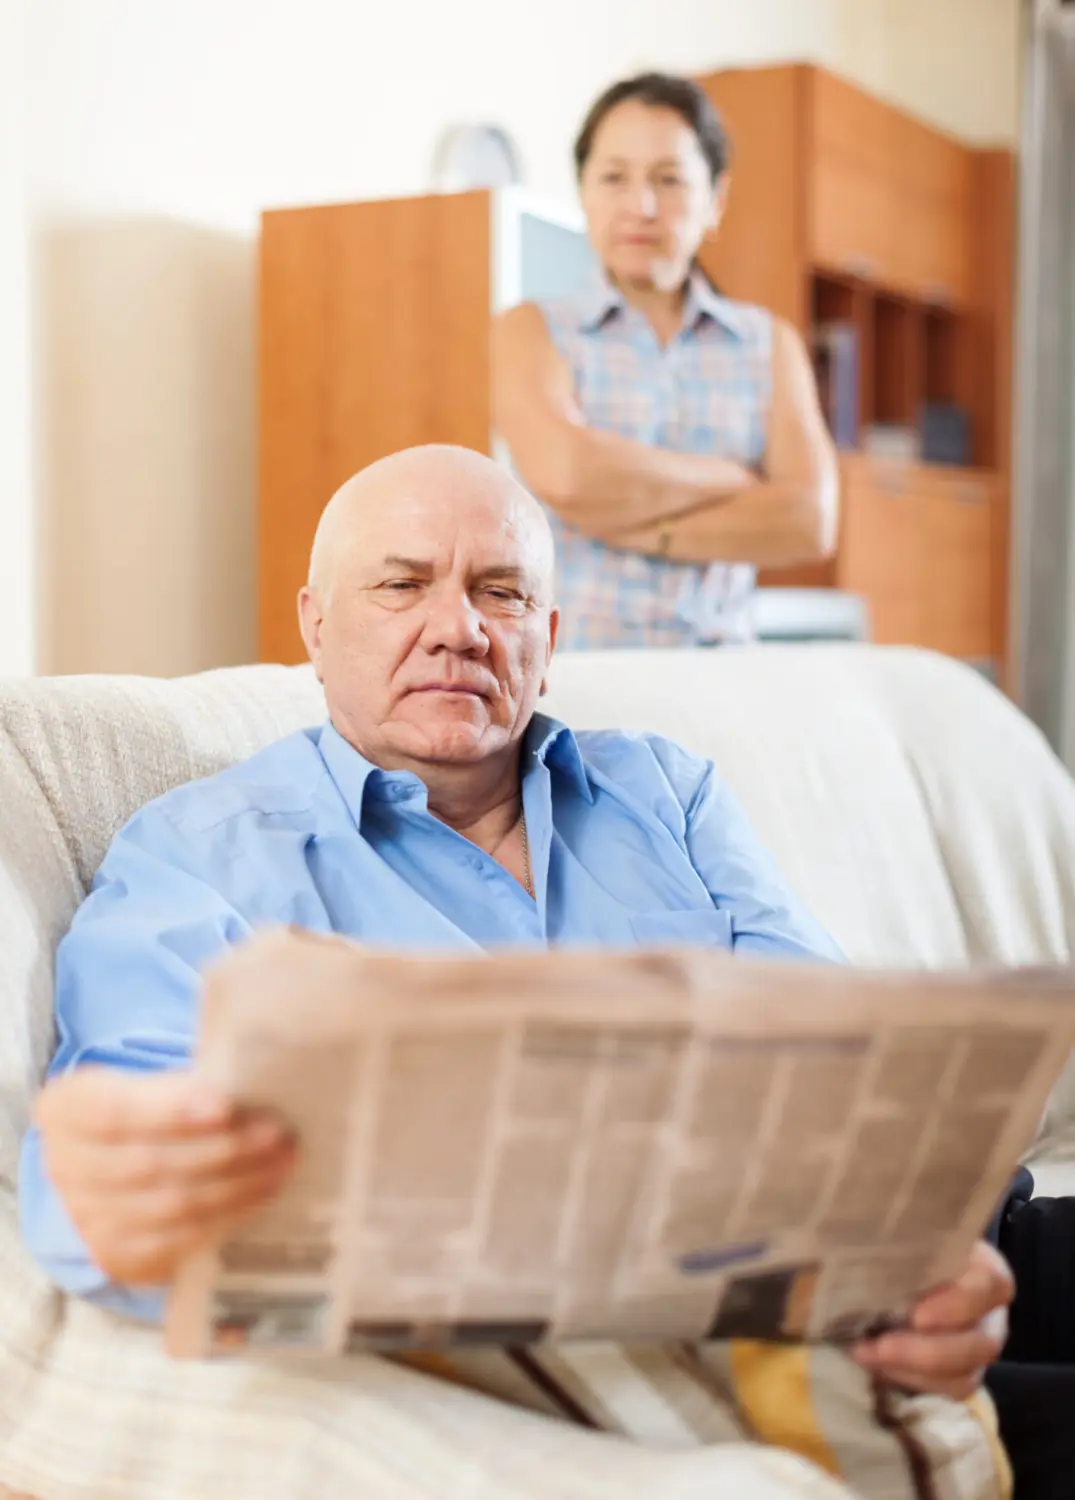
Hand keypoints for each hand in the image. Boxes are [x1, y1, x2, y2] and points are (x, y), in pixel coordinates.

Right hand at [36, 1066, 296, 1286]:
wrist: (121, 1161)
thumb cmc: (151, 1108)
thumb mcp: (155, 1080)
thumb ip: (191, 1080)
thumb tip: (255, 1078)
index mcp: (67, 1109)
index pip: (114, 1111)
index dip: (169, 1110)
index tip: (225, 1105)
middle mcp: (66, 1168)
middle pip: (150, 1162)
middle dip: (223, 1148)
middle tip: (277, 1134)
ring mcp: (89, 1219)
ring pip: (170, 1205)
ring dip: (236, 1184)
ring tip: (281, 1162)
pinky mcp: (120, 1256)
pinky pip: (180, 1240)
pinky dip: (227, 1216)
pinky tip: (260, 1194)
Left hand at [852, 1240, 1012, 1399]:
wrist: (886, 1263)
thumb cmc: (892, 1238)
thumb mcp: (894, 1228)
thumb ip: (886, 1225)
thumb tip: (850, 1222)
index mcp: (981, 1265)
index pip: (991, 1283)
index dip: (960, 1302)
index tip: (917, 1314)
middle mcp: (986, 1310)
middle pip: (980, 1342)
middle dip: (928, 1352)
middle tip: (881, 1345)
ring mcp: (975, 1346)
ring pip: (966, 1375)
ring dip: (913, 1371)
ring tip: (866, 1354)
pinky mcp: (957, 1373)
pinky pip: (946, 1392)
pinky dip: (910, 1382)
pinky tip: (873, 1364)